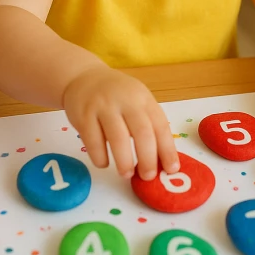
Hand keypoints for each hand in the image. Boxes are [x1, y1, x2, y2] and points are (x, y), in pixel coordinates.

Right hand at [62, 65, 179, 179]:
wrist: (84, 77)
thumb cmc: (117, 96)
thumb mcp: (137, 101)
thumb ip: (148, 124)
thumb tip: (161, 160)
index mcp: (143, 99)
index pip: (160, 125)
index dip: (167, 149)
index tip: (171, 170)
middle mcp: (125, 100)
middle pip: (142, 132)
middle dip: (147, 158)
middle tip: (148, 177)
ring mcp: (103, 106)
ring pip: (117, 137)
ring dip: (124, 160)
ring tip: (126, 174)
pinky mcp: (83, 114)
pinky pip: (93, 141)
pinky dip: (100, 156)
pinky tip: (104, 162)